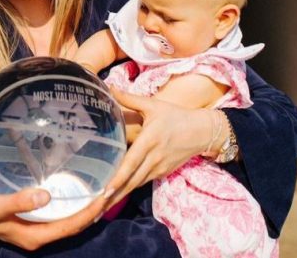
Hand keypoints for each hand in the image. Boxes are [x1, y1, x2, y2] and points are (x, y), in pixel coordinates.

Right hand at [0, 179, 107, 250]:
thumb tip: (46, 196)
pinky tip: (69, 180)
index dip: (90, 212)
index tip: (107, 194)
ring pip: (63, 215)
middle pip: (72, 223)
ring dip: (81, 201)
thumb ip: (18, 201)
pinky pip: (52, 205)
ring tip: (98, 183)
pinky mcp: (24, 209)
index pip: (71, 227)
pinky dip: (65, 195)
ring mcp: (30, 221)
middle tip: (111, 186)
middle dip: (92, 208)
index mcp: (32, 236)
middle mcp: (35, 231)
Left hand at [103, 88, 211, 207]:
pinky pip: (143, 182)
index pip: (131, 163)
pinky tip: (116, 195)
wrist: (202, 130)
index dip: (118, 178)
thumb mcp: (153, 105)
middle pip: (131, 181)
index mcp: (150, 141)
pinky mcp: (163, 172)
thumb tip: (109, 86)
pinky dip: (130, 189)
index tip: (105, 191)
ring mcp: (159, 167)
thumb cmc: (175, 115)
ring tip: (100, 208)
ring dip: (119, 196)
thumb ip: (130, 98)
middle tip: (94, 209)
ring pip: (136, 184)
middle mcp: (154, 158)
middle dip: (113, 196)